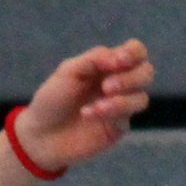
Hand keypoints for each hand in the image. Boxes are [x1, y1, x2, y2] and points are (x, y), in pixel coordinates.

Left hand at [14, 40, 153, 171]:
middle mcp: (119, 83)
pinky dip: (111, 112)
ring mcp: (120, 106)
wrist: (40, 134)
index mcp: (107, 65)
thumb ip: (94, 59)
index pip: (136, 52)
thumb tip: (118, 57)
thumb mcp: (68, 71)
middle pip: (146, 72)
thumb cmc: (52, 99)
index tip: (117, 61)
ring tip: (98, 105)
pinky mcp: (117, 127)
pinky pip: (127, 116)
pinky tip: (89, 114)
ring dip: (122, 99)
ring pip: (142, 97)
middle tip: (106, 86)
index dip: (133, 53)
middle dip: (131, 77)